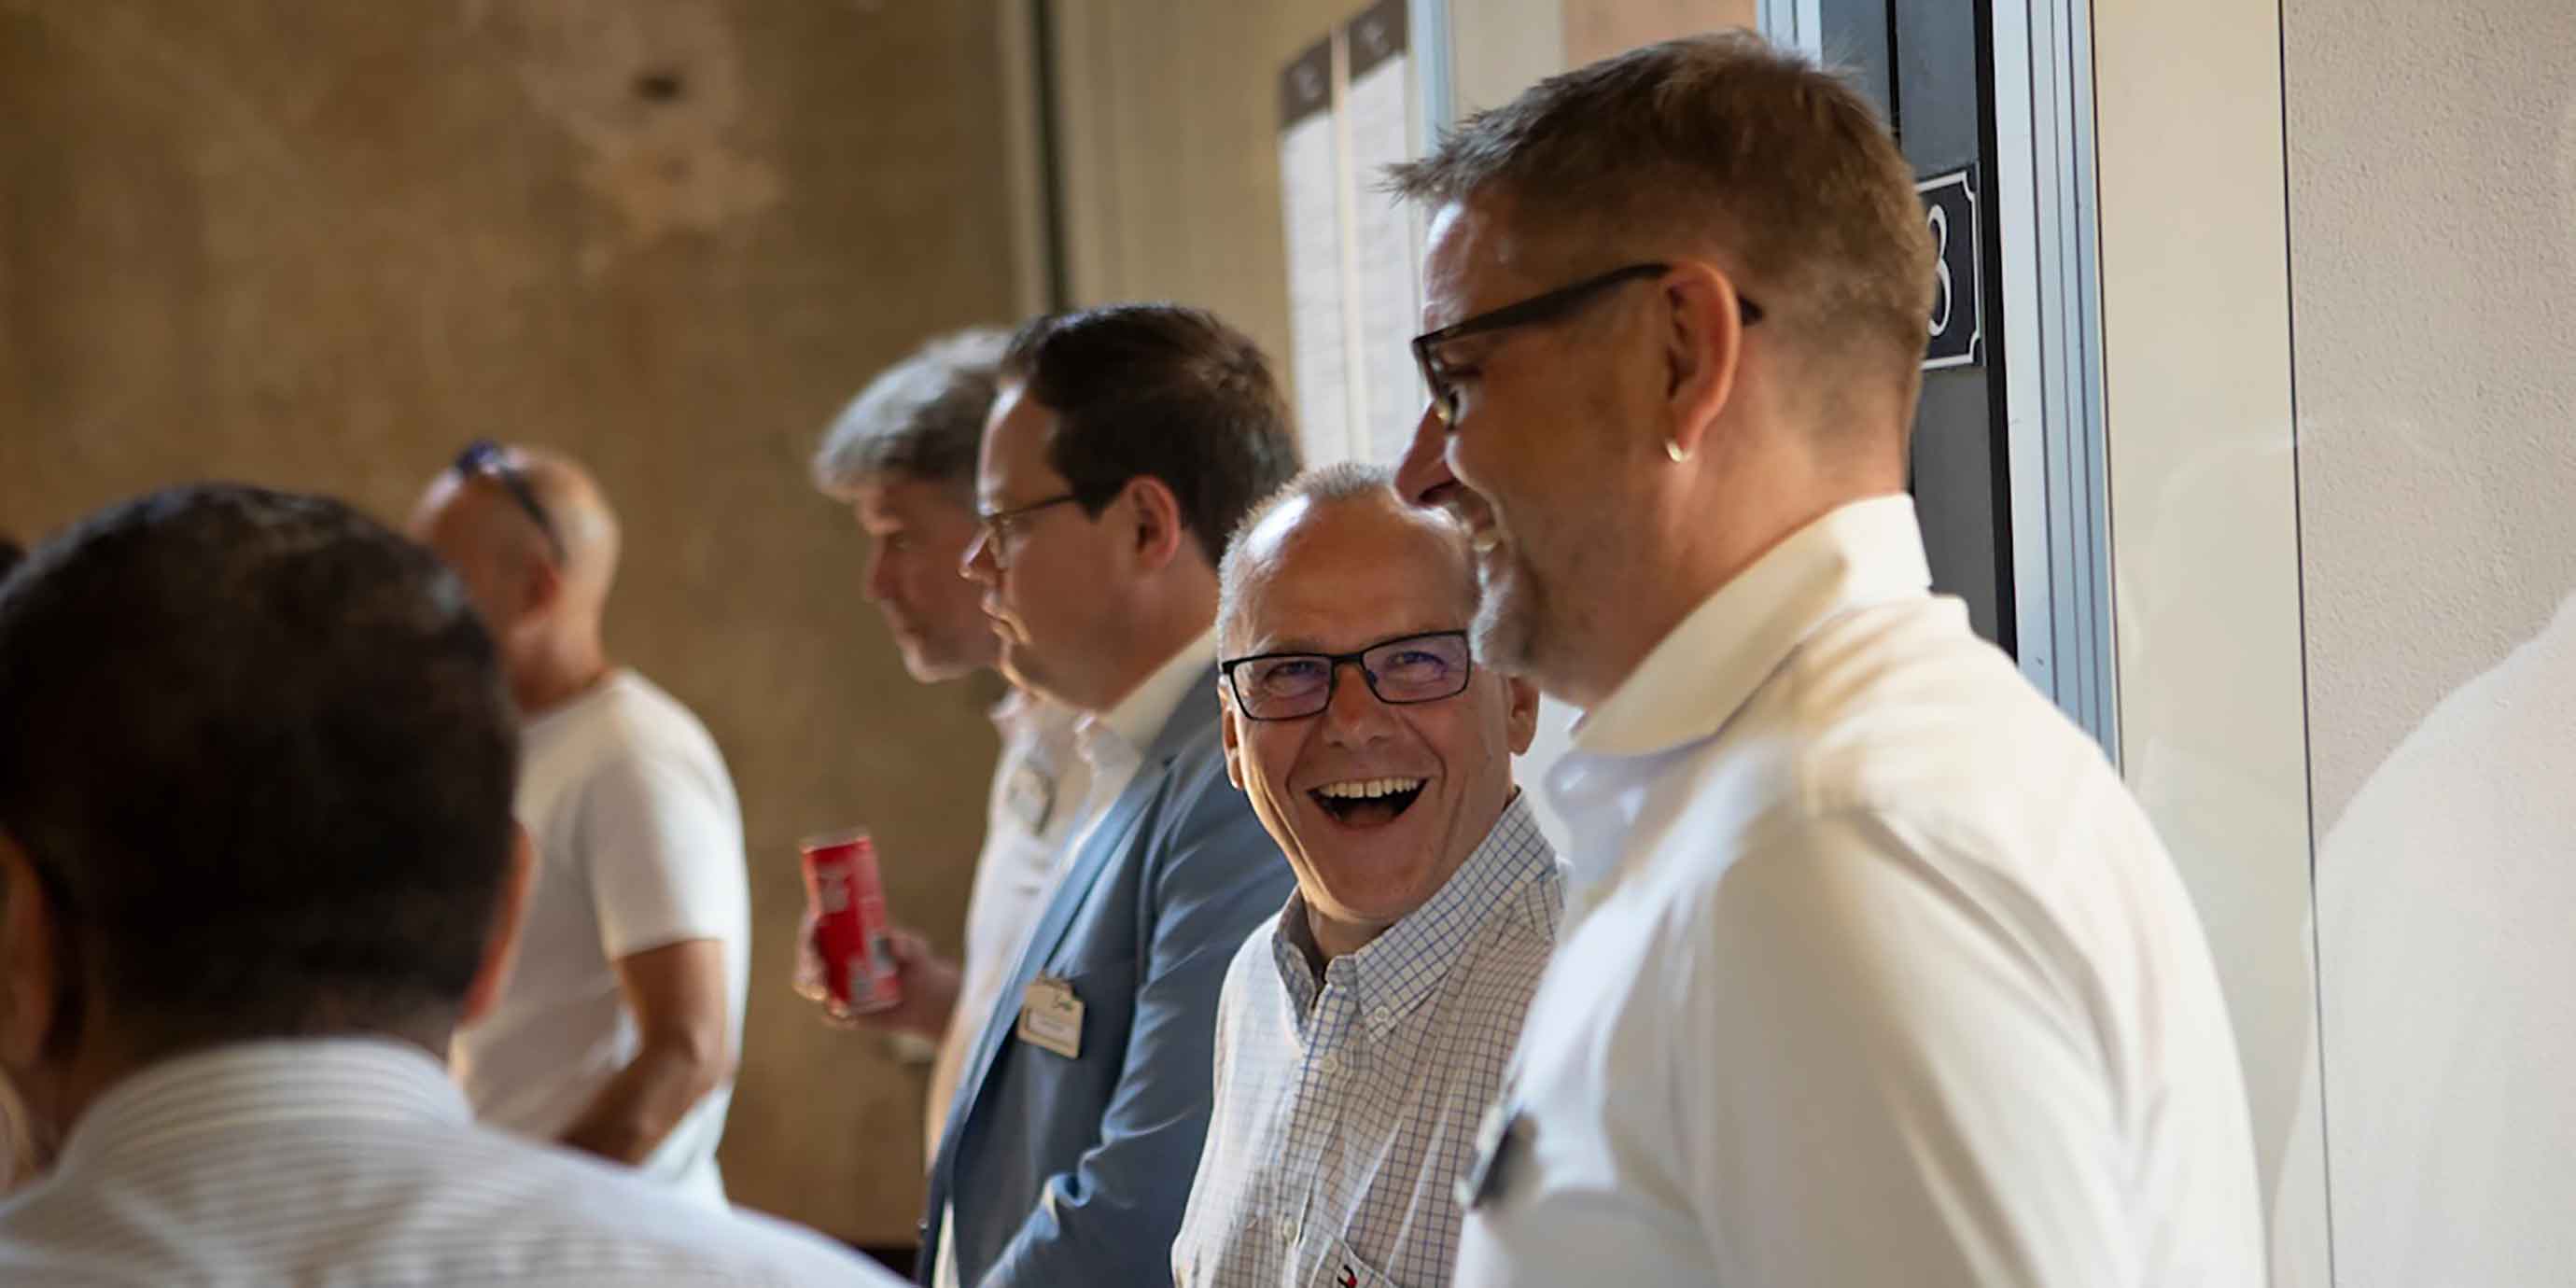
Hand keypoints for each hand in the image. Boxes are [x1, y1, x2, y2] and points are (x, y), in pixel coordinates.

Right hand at [792, 915, 961, 1039]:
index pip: (817, 925)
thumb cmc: (917, 963)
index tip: (816, 922)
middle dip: (807, 960)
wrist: (926, 999)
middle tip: (820, 966)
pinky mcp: (842, 1010)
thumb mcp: (915, 948)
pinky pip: (830, 1014)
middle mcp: (832, 959)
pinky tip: (848, 1015)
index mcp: (844, 937)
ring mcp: (834, 985)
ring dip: (811, 985)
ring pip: (809, 983)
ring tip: (824, 991)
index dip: (810, 923)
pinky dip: (833, 1014)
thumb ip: (906, 942)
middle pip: (807, 955)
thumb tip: (894, 946)